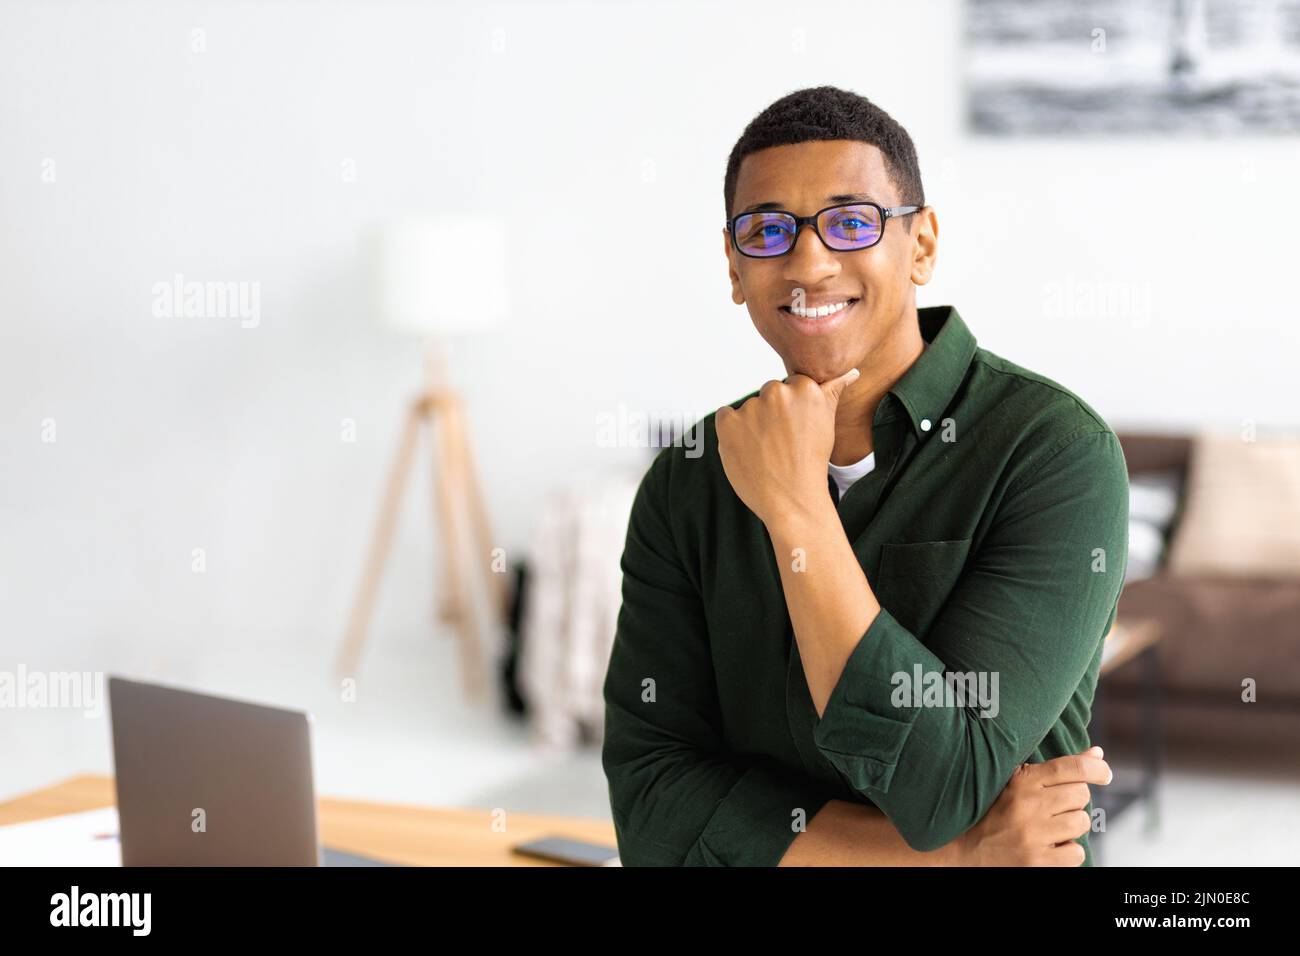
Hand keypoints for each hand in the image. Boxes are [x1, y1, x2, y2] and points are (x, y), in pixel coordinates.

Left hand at [714, 367, 859, 527]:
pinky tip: (747, 449)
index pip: (791, 385)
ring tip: (766, 451)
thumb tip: (850, 372)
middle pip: (769, 393)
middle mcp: (778, 392)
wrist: (792, 499)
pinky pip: (725, 416)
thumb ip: (832, 392)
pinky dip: (732, 431)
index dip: (791, 410)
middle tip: (781, 443)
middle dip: (772, 414)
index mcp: (805, 388)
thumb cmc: (810, 464)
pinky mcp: (728, 421)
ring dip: (752, 424)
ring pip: (749, 407)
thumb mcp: (827, 424)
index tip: (795, 429)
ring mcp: (751, 407)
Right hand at [953, 745, 1111, 865]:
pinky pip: (1076, 852)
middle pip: (1080, 794)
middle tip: (1056, 807)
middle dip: (1074, 800)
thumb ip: (1058, 768)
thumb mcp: (1018, 782)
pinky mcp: (1037, 862)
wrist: (966, 850)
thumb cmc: (997, 811)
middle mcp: (1027, 805)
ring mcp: (1032, 835)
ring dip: (1072, 826)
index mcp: (1021, 781)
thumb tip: (1098, 753)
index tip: (1104, 773)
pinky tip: (1050, 846)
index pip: (1070, 767)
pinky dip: (1068, 851)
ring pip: (1081, 822)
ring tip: (1051, 827)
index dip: (1095, 768)